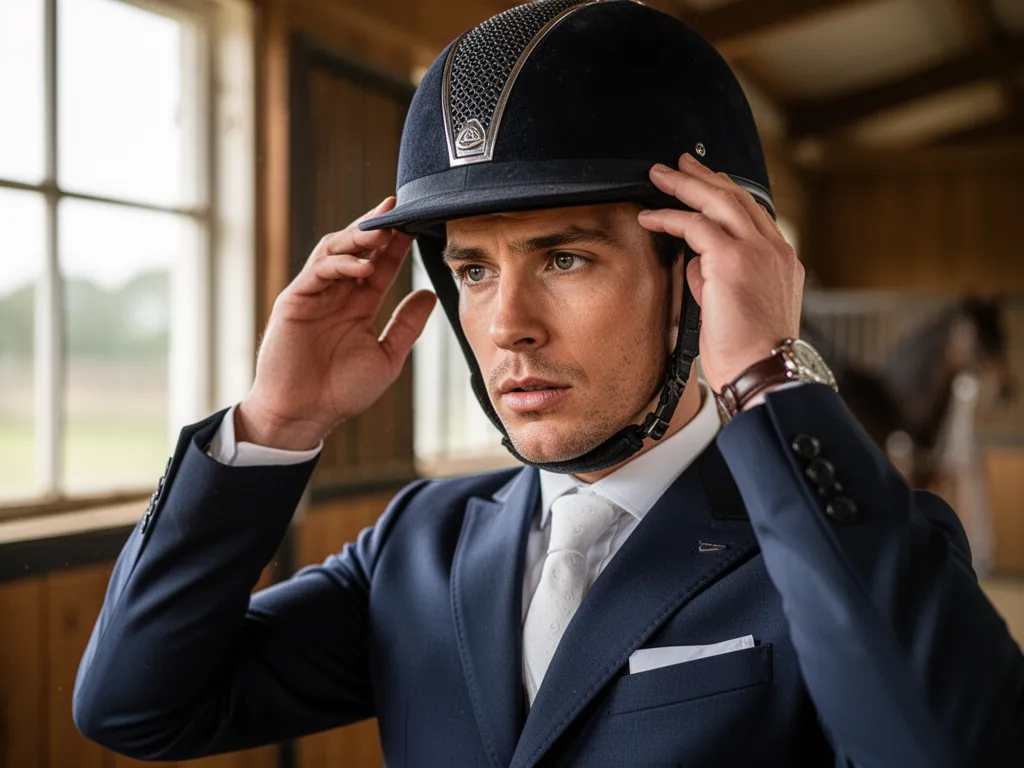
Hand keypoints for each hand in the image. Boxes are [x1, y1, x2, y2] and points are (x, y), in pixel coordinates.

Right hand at [237, 197, 436, 449]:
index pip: (381, 266)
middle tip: (398, 210)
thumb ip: (406, 325)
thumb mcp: (387, 356)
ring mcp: (314, 295)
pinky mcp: (294, 300)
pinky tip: (363, 265)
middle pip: (357, 249)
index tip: (418, 224)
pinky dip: (340, 264)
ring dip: (358, 238)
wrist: (303, 415)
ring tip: (382, 231)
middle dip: (377, 228)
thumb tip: (430, 293)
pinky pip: (317, 271)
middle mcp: (336, 295)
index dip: (397, 245)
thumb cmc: (341, 392)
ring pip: (334, 251)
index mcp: (358, 306)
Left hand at [637, 153, 802, 392]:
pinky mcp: (734, 260)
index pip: (753, 214)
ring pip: (719, 201)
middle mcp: (775, 250)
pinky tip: (649, 216)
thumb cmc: (748, 354)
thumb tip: (696, 260)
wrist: (764, 373)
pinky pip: (696, 225)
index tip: (706, 183)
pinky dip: (670, 217)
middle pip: (737, 198)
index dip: (726, 194)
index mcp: (782, 261)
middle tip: (680, 163)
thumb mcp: (736, 308)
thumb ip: (717, 279)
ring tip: (659, 176)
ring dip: (684, 185)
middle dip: (705, 176)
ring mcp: (758, 251)